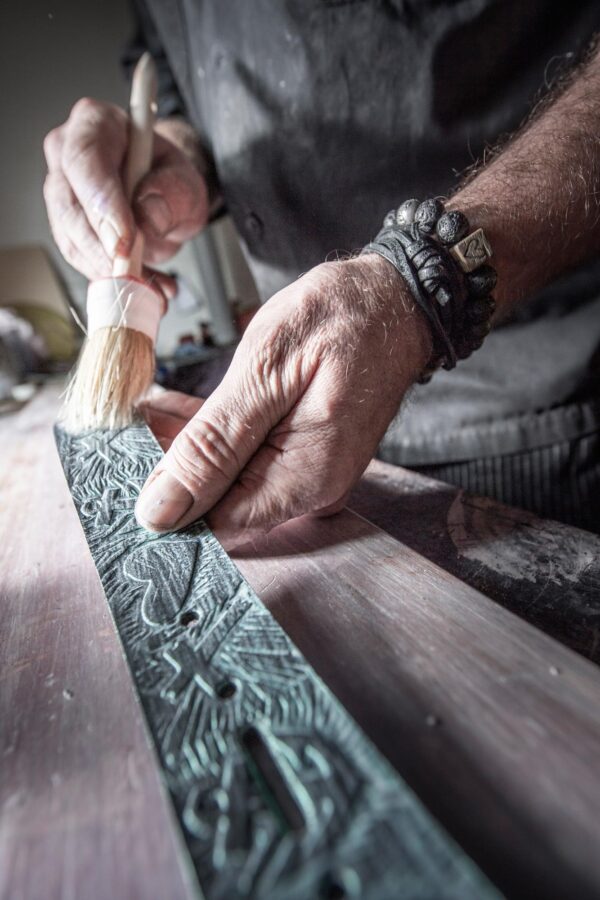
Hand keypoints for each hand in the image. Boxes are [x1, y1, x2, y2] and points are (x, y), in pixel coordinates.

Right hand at [43, 99, 208, 289]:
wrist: (164, 192)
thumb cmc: (170, 177)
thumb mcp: (186, 180)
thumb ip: (170, 194)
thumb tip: (146, 219)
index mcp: (95, 124)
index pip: (86, 162)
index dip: (102, 205)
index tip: (123, 242)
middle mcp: (67, 153)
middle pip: (68, 204)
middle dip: (100, 248)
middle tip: (132, 274)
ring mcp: (61, 191)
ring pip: (70, 237)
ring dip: (107, 270)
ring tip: (150, 286)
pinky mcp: (66, 227)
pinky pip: (81, 258)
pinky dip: (111, 279)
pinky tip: (144, 286)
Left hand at [135, 255, 431, 544]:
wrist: (393, 298)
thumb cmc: (342, 318)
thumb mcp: (265, 370)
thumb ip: (214, 444)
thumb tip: (164, 510)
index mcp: (306, 478)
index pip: (218, 528)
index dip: (168, 507)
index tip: (127, 473)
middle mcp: (310, 488)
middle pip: (220, 505)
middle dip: (171, 469)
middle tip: (131, 430)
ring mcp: (308, 472)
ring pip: (227, 480)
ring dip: (186, 448)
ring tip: (148, 412)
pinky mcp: (301, 454)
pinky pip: (245, 459)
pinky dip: (211, 437)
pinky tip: (177, 413)